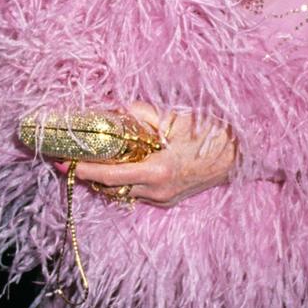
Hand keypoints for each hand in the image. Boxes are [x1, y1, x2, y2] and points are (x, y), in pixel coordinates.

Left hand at [64, 103, 235, 207]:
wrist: (244, 155)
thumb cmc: (213, 133)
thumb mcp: (176, 119)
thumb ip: (142, 114)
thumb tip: (115, 108)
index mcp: (158, 172)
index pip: (109, 176)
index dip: (83, 170)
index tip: (63, 162)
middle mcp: (158, 191)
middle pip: (111, 187)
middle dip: (89, 174)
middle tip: (69, 157)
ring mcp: (164, 199)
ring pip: (123, 191)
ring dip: (105, 177)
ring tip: (88, 158)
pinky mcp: (169, 199)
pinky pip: (137, 191)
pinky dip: (123, 179)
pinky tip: (117, 163)